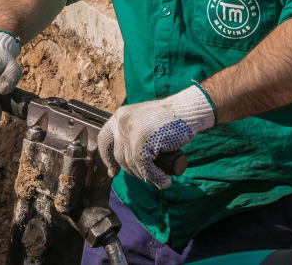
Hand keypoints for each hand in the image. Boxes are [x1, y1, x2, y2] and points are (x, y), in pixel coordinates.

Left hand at [97, 85, 214, 188]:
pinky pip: (144, 167)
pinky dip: (155, 177)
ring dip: (146, 176)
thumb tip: (123, 158)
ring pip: (132, 163)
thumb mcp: (143, 120)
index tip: (113, 172)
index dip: (107, 158)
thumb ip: (132, 131)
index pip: (104, 141)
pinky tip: (164, 181)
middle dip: (131, 170)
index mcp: (119, 116)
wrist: (186, 109)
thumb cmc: (169, 117)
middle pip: (119, 156)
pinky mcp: (143, 142)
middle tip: (144, 176)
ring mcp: (131, 132)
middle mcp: (121, 122)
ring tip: (159, 179)